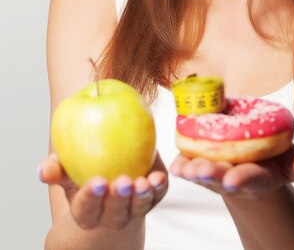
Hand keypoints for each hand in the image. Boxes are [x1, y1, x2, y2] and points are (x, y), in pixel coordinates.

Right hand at [38, 150, 167, 229]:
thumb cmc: (83, 173)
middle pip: (115, 213)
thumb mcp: (66, 171)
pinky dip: (159, 187)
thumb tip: (43, 169)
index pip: (87, 209)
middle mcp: (112, 215)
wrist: (111, 175)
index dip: (91, 198)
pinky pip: (158, 194)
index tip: (97, 183)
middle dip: (119, 199)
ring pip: (139, 208)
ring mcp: (134, 208)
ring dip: (142, 196)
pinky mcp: (154, 195)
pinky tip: (158, 176)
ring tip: (142, 182)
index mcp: (87, 212)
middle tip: (122, 182)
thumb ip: (55, 169)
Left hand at [169, 144, 293, 198]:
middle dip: (212, 175)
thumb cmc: (273, 159)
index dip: (244, 179)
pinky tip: (175, 164)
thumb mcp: (292, 162)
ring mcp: (215, 175)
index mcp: (260, 178)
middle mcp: (235, 179)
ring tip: (185, 170)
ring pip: (203, 174)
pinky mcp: (199, 165)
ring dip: (194, 171)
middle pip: (222, 178)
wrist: (249, 161)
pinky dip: (181, 164)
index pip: (252, 179)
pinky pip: (188, 165)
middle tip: (201, 172)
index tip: (233, 181)